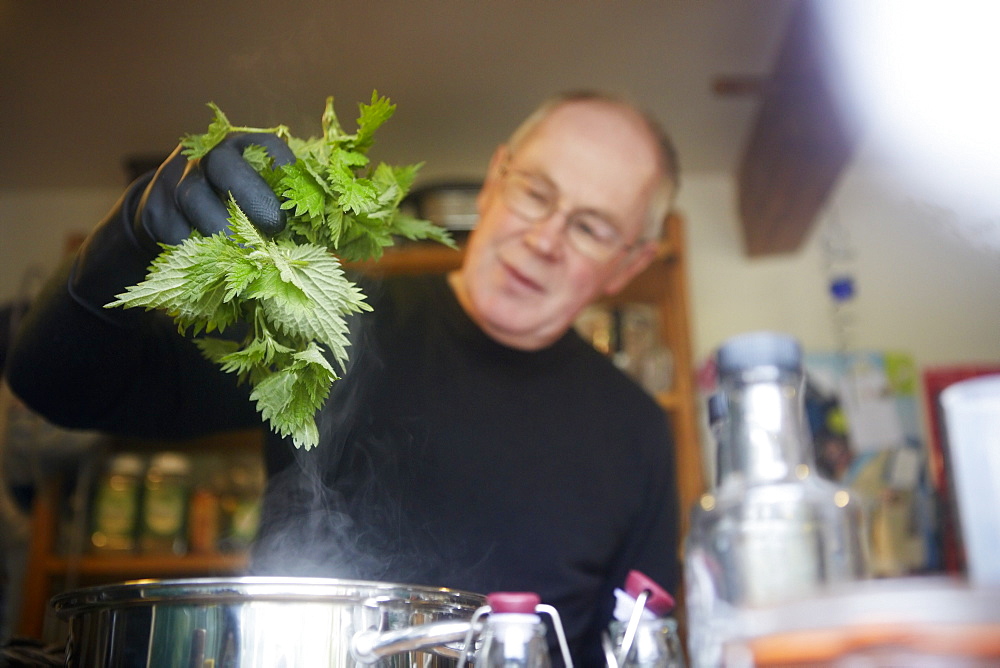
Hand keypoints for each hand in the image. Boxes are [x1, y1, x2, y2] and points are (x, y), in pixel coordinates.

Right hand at [69, 132, 295, 320]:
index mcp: (241, 149)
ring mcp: (175, 181)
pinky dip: (195, 248)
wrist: (169, 213)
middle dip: (252, 196)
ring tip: (246, 252)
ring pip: (194, 197)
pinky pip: (173, 229)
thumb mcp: (257, 200)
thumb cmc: (232, 211)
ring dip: (222, 227)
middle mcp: (206, 157)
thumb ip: (288, 212)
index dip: (285, 167)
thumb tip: (331, 241)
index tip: (300, 199)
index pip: (267, 146)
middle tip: (275, 226)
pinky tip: (214, 262)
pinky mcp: (154, 210)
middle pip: (224, 165)